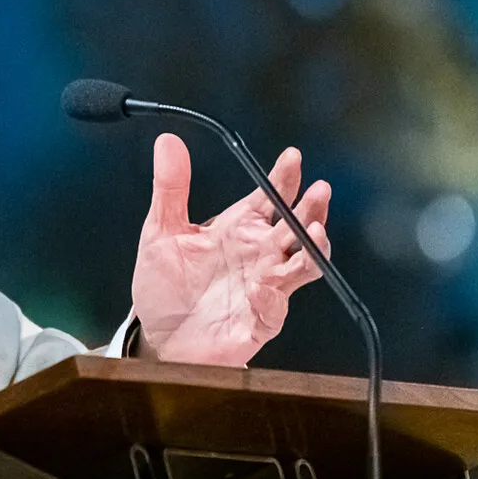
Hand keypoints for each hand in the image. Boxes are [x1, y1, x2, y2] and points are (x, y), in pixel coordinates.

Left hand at [130, 133, 331, 366]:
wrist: (158, 336)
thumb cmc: (167, 285)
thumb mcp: (161, 231)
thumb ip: (170, 189)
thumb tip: (167, 142)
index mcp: (238, 229)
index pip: (269, 198)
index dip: (283, 179)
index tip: (292, 157)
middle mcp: (258, 256)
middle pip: (296, 229)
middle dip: (311, 210)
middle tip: (319, 191)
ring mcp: (262, 289)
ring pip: (301, 267)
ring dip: (312, 251)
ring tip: (316, 235)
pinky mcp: (257, 323)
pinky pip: (274, 311)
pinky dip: (272, 298)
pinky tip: (265, 287)